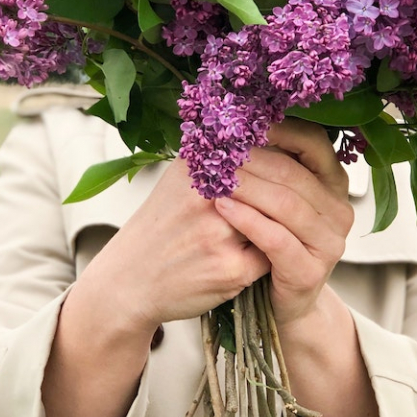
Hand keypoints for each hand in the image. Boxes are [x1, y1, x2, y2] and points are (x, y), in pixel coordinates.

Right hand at [78, 156, 270, 336]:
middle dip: (283, 195)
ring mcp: (220, 235)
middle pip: (272, 186)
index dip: (276, 163)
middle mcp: (207, 198)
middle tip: (288, 201)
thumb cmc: (158, 229)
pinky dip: (268, 254)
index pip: (257, 154)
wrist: (128, 283)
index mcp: (195, 170)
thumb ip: (212, 158)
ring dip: (279, 225)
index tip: (285, 169)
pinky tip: (250, 255)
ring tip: (268, 228)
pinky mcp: (232, 270)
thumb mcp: (176, 182)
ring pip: (277, 220)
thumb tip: (257, 134)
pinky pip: (272, 254)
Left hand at [214, 118, 353, 325]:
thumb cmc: (268, 241)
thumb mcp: (271, 198)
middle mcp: (339, 210)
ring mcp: (330, 242)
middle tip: (218, 148)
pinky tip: (223, 208)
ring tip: (215, 177)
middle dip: (252, 159)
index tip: (243, 121)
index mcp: (333, 183)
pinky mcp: (310, 271)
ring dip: (247, 187)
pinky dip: (248, 220)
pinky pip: (277, 239)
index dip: (279, 128)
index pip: (314, 142)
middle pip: (293, 173)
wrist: (274, 302)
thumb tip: (234, 119)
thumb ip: (266, 164)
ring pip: (287, 204)